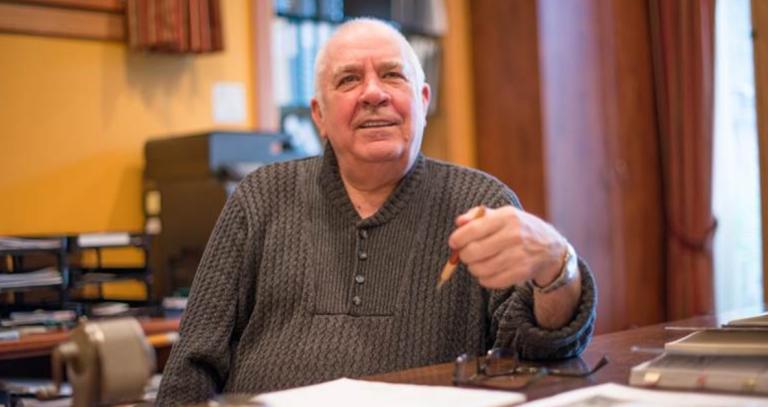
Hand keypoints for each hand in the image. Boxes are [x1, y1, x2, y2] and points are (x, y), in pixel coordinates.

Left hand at [448, 205, 567, 289]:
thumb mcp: (501, 215)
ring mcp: (519, 256)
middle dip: (463, 255)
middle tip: (466, 253)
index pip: (472, 230)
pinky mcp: (520, 273)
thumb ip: (477, 216)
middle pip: (473, 252)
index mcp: (507, 217)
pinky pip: (490, 281)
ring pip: (480, 269)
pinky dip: (483, 278)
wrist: (549, 247)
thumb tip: (459, 223)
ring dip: (473, 267)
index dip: (457, 239)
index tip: (454, 243)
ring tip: (477, 262)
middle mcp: (514, 236)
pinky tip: (488, 270)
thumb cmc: (518, 228)